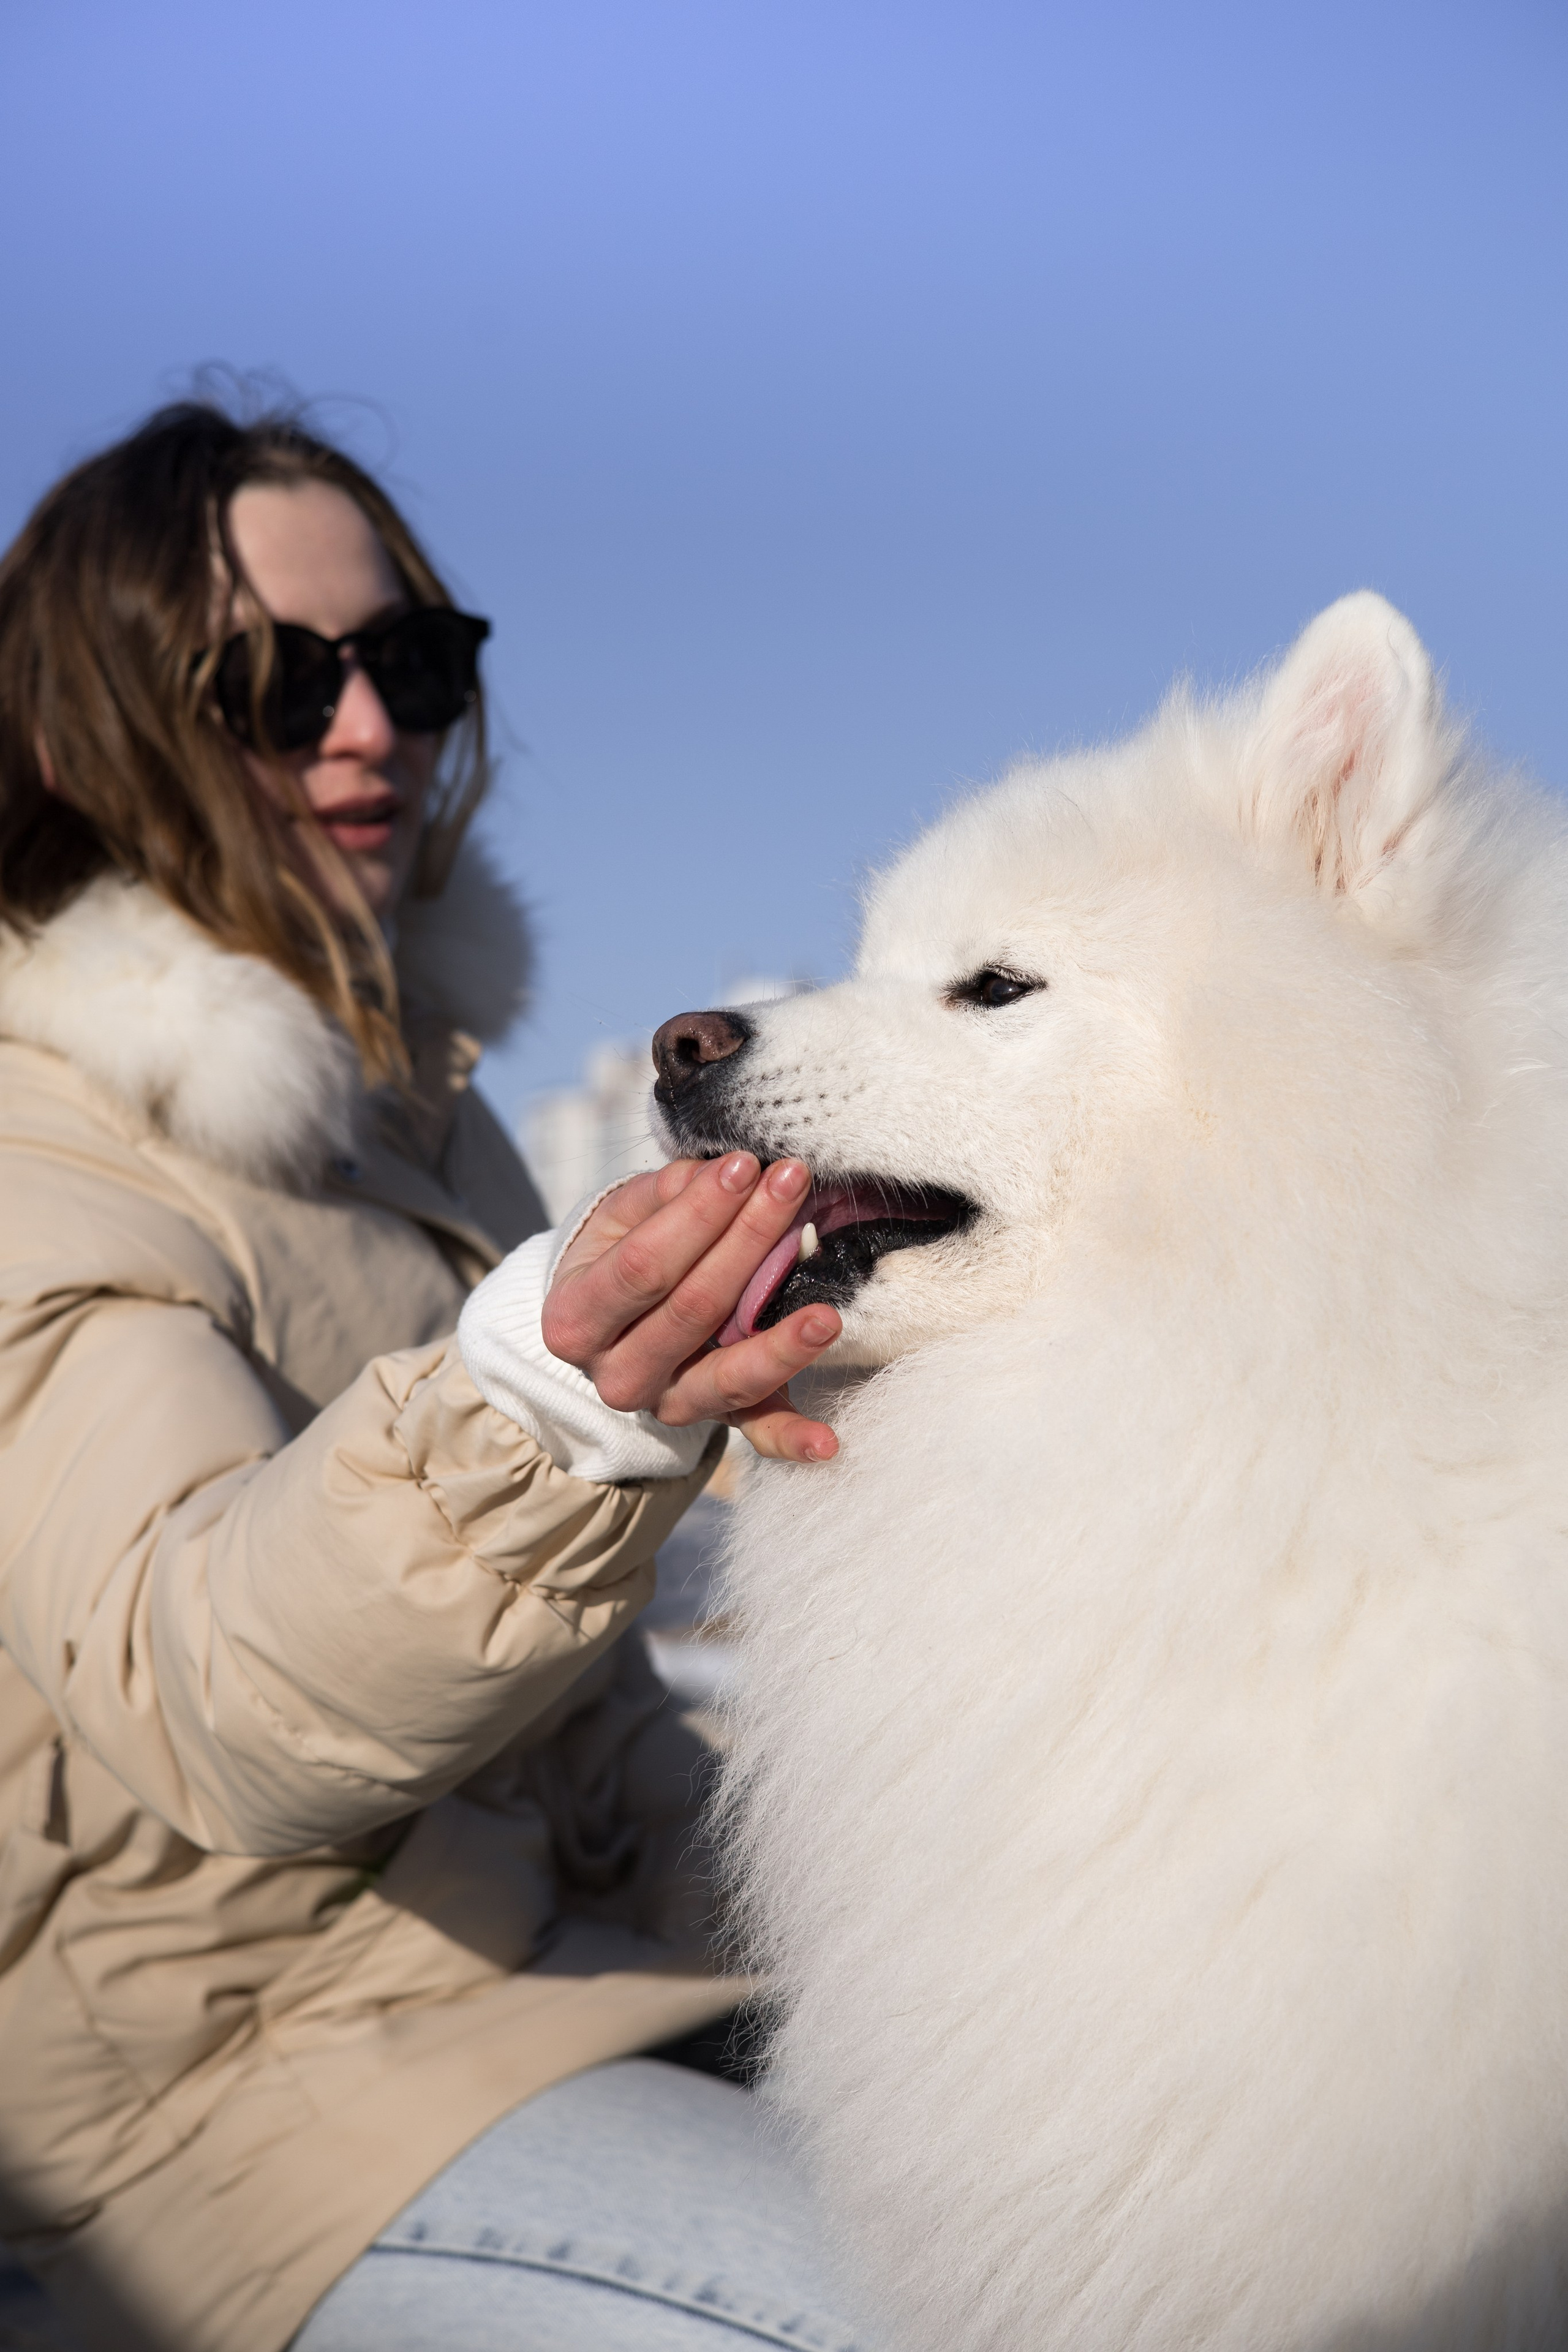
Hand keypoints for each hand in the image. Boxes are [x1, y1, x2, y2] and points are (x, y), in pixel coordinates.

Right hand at [541, 1155, 840, 1462]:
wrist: (609, 1323)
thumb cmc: (617, 1254)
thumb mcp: (617, 1220)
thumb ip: (662, 1195)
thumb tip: (718, 1174)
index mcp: (575, 1321)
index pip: (643, 1266)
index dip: (697, 1216)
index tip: (744, 1166)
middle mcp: (618, 1376)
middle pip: (693, 1311)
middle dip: (749, 1242)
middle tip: (793, 1186)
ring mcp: (669, 1404)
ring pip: (729, 1380)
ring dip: (782, 1347)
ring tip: (828, 1315)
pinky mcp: (716, 1421)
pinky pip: (756, 1434)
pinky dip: (793, 1440)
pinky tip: (828, 1443)